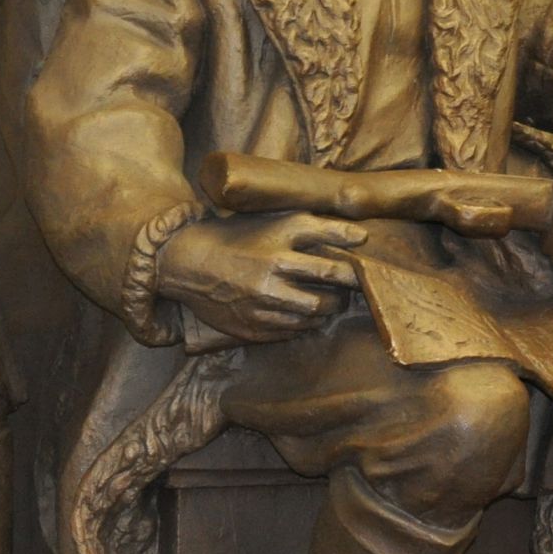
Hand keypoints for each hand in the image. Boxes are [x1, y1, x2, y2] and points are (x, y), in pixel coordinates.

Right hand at [153, 211, 365, 341]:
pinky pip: (289, 332)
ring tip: (328, 301)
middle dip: (343, 296)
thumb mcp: (274, 221)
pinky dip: (302, 324)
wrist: (189, 262)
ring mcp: (260, 307)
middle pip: (324, 297)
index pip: (329, 263)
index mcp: (277, 249)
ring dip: (324, 311)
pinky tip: (303, 313)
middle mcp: (270, 278)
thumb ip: (317, 227)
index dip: (351, 268)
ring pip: (310, 318)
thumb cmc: (237, 235)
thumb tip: (361, 236)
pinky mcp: (250, 328)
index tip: (363, 263)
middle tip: (349, 290)